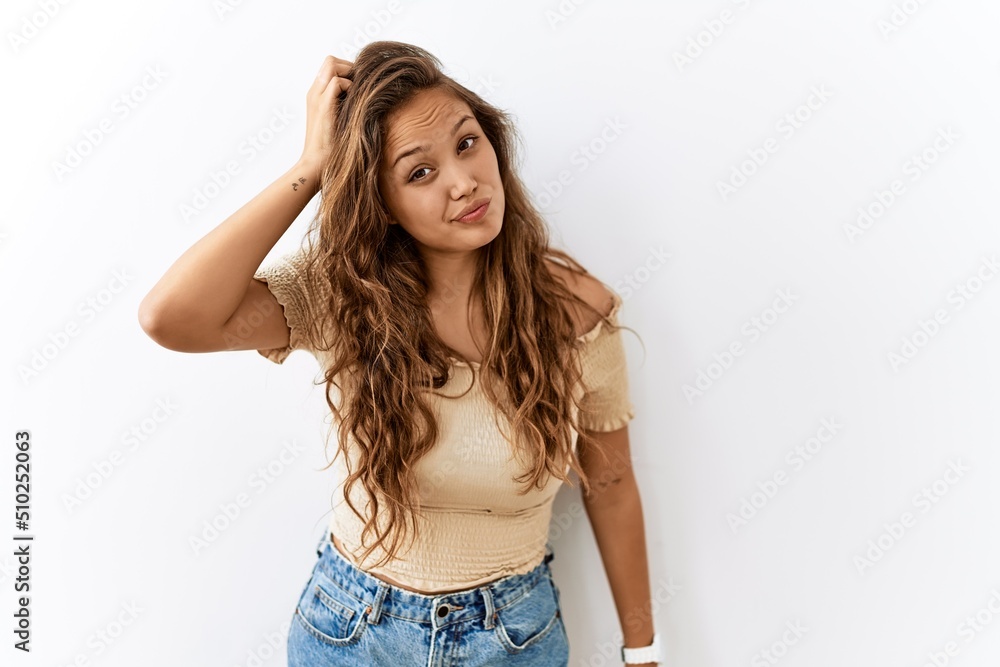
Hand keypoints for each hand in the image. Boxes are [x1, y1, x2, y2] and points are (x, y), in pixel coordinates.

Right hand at [299, 55, 353, 170]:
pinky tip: (355, 105)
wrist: (316, 165)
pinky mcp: (323, 105)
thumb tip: (368, 97)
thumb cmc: (332, 149)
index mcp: (317, 95)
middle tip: (361, 88)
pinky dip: (350, 87)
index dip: (347, 70)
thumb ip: (346, 106)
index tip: (359, 87)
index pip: (331, 66)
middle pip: (331, 60)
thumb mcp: (341, 122)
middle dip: (350, 68)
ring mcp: (317, 97)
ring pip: (332, 64)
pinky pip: (338, 81)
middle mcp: (314, 92)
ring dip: (350, 75)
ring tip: (357, 95)